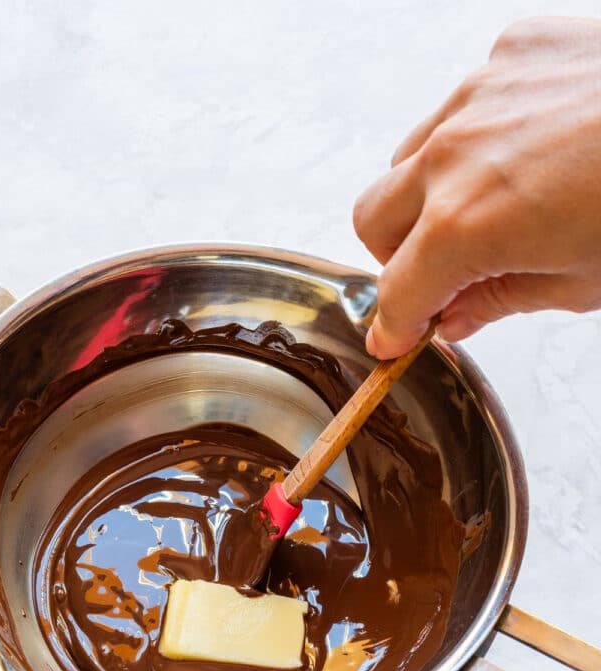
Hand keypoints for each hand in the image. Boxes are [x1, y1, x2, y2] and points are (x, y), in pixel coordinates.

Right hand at [352, 17, 600, 358]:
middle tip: (443, 274)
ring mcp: (479, 92)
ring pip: (407, 158)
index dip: (394, 325)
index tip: (396, 337)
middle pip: (373, 221)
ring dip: (426, 195)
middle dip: (397, 257)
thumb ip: (500, 299)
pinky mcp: (512, 50)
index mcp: (466, 226)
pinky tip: (530, 150)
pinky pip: (462, 105)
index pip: (395, 292)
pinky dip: (476, 139)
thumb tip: (455, 317)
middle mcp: (454, 154)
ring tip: (488, 208)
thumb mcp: (582, 281)